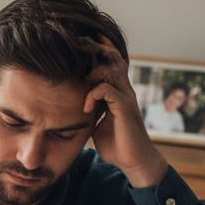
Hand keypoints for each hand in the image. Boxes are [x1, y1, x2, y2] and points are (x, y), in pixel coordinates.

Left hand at [81, 37, 168, 188]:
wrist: (133, 161)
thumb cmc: (116, 144)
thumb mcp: (96, 125)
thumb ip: (89, 113)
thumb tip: (71, 111)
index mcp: (117, 93)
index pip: (112, 64)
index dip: (102, 50)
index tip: (83, 42)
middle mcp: (124, 91)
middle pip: (114, 59)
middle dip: (97, 49)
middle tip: (79, 45)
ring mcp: (126, 98)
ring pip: (111, 70)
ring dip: (93, 71)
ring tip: (78, 79)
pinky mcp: (125, 108)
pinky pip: (107, 90)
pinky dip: (92, 95)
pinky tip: (85, 108)